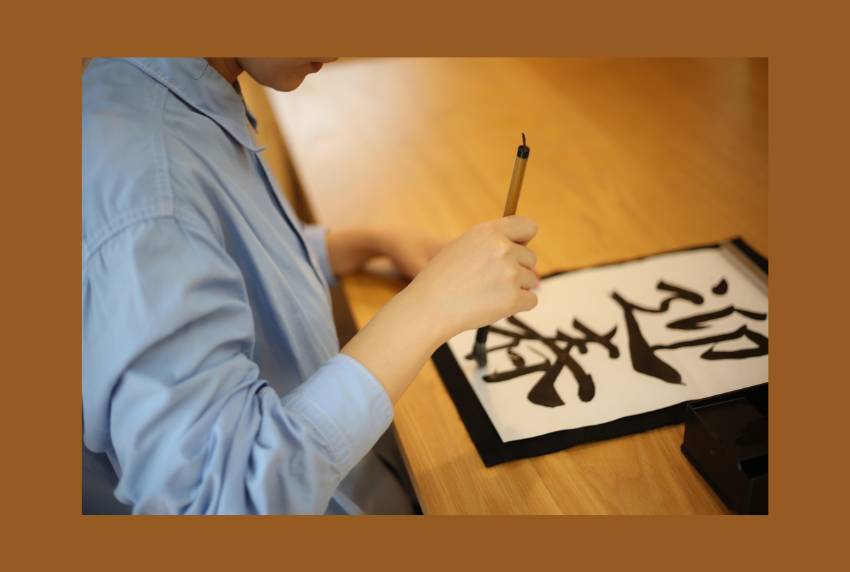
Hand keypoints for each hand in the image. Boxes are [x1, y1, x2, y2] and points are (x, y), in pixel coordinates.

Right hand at [340, 215, 537, 403]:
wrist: (428, 308)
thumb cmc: (440, 280)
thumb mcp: (462, 246)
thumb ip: (491, 242)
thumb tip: (521, 246)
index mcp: (488, 232)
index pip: (528, 226)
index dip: (525, 239)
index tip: (519, 248)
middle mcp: (502, 249)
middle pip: (531, 258)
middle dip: (517, 269)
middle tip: (490, 281)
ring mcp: (509, 274)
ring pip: (530, 280)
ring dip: (515, 289)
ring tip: (486, 294)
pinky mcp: (513, 298)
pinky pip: (531, 300)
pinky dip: (517, 306)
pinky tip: (494, 305)